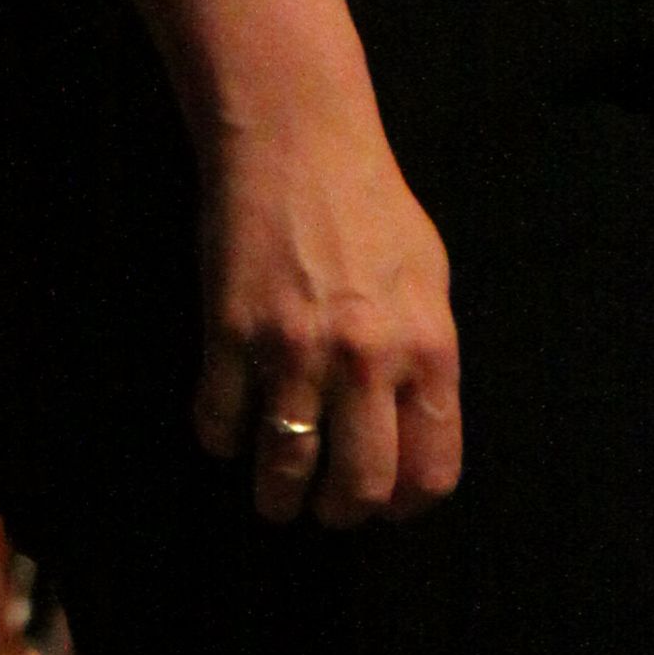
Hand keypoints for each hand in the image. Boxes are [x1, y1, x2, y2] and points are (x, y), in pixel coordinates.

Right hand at [196, 100, 462, 528]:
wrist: (296, 140)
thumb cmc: (370, 205)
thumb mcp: (428, 279)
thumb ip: (424, 358)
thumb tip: (412, 433)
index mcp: (428, 346)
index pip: (433, 469)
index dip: (407, 503)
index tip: (387, 502)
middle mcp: (368, 359)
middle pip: (359, 489)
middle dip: (340, 513)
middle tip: (324, 505)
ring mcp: (296, 351)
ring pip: (284, 473)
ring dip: (276, 497)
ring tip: (274, 492)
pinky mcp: (231, 336)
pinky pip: (220, 427)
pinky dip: (223, 438)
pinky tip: (232, 421)